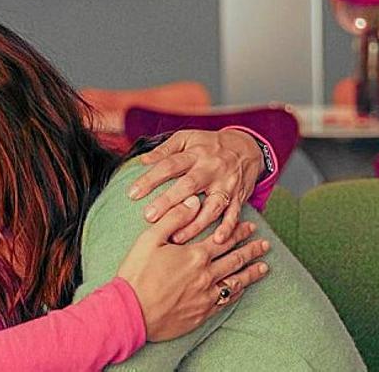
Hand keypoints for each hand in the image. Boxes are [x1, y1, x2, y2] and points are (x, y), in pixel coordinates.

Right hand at [116, 201, 269, 341]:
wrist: (131, 312)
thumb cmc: (137, 274)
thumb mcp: (150, 239)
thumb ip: (174, 218)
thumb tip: (194, 201)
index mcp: (195, 255)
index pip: (224, 239)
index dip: (239, 231)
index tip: (251, 226)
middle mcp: (206, 275)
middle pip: (235, 259)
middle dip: (251, 250)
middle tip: (265, 244)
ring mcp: (206, 296)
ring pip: (236, 281)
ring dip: (251, 272)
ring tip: (264, 267)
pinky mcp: (201, 313)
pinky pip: (226, 301)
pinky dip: (238, 292)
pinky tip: (242, 289)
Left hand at [128, 129, 263, 243]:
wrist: (246, 146)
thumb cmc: (210, 144)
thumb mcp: (187, 138)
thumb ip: (165, 149)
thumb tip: (142, 160)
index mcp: (195, 153)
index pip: (169, 165)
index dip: (150, 179)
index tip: (132, 193)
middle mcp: (210, 168)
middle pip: (188, 185)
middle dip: (169, 202)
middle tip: (149, 216)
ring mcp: (226, 183)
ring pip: (211, 205)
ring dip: (195, 223)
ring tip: (176, 237)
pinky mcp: (238, 196)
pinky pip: (234, 213)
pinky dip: (228, 227)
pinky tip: (217, 240)